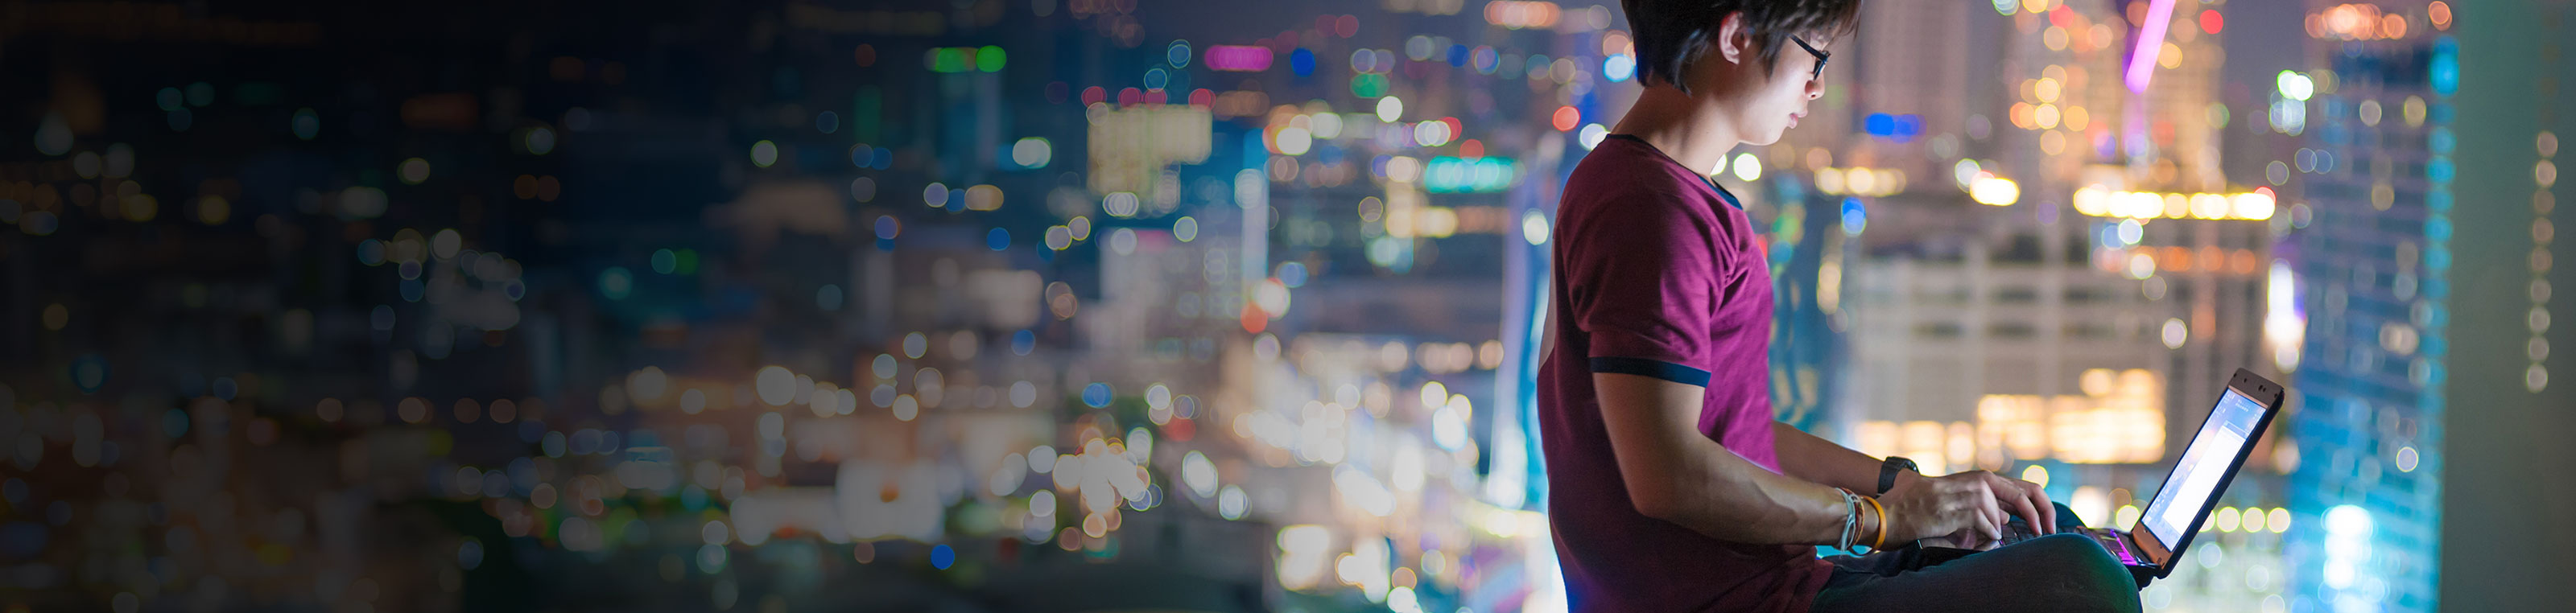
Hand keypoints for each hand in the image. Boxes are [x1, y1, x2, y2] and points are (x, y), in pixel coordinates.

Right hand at [1876, 470, 2053, 547]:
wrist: (1888, 513)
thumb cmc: (1914, 509)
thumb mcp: (1949, 500)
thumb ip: (1979, 505)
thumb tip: (2004, 517)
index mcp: (1977, 479)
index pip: (2024, 487)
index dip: (2042, 506)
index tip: (2047, 525)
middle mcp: (1976, 482)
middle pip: (2025, 496)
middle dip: (2041, 515)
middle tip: (2047, 532)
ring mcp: (1968, 495)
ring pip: (2001, 515)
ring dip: (1995, 530)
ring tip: (1980, 535)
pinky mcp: (1960, 510)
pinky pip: (1988, 527)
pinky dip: (1985, 536)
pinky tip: (1970, 537)